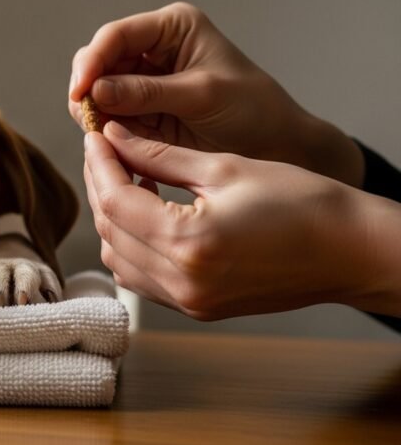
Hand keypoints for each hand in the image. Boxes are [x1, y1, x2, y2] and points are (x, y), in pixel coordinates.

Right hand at [68, 2, 362, 186]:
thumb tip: (94, 92)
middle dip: (88, 89)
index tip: (81, 92)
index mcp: (171, 29)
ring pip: (97, 93)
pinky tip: (109, 146)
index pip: (116, 36)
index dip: (91, 62)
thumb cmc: (253, 110)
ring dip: (93, 114)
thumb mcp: (202, 96)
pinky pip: (108, 119)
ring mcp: (143, 83)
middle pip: (98, 62)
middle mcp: (152, 50)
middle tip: (89, 120)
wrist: (278, 147)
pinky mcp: (141, 113)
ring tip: (101, 137)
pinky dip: (103, 133)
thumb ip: (147, 92)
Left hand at [84, 121, 400, 319]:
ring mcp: (188, 302)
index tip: (94, 135)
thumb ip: (159, 156)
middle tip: (105, 151)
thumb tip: (113, 138)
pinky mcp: (197, 309)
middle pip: (110, 230)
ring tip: (127, 178)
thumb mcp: (226, 167)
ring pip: (118, 258)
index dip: (99, 164)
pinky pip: (141, 278)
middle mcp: (182, 282)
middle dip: (100, 187)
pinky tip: (146, 213)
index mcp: (188, 243)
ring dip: (112, 218)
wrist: (349, 250)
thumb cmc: (303, 203)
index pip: (115, 201)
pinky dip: (131, 246)